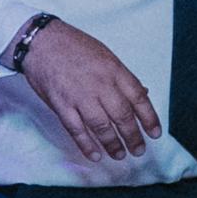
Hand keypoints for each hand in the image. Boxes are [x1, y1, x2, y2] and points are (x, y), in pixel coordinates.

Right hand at [16, 21, 158, 163]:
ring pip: (101, 126)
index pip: (138, 98)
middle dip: (133, 137)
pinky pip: (76, 130)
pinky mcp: (61, 105)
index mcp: (114, 71)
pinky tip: (95, 155)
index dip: (149, 118)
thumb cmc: (73, 46)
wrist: (41, 42)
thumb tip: (142, 93)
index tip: (155, 133)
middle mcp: (101, 85)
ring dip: (112, 144)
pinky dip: (86, 145)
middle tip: (138, 150)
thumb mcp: (105, 56)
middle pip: (122, 116)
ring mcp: (80, 96)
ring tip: (119, 155)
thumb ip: (122, 77)